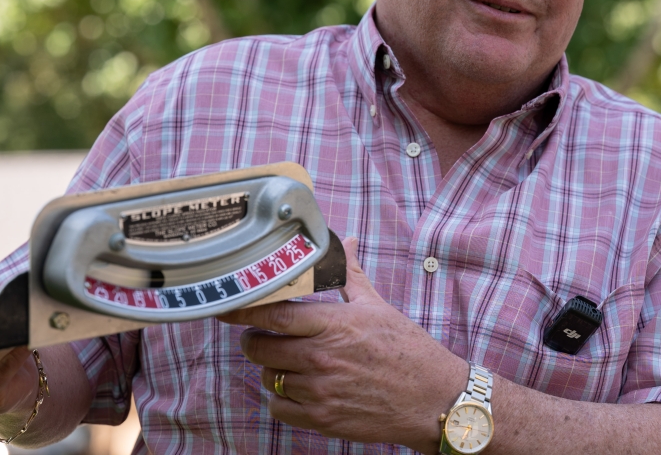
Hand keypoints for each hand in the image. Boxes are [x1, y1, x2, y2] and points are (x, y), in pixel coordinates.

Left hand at [218, 238, 467, 453]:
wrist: (432, 398)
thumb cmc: (407, 349)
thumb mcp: (378, 307)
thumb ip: (352, 275)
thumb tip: (348, 242)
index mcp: (335, 324)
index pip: (274, 315)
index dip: (244, 311)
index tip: (228, 307)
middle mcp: (323, 357)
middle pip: (261, 348)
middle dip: (254, 341)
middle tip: (259, 336)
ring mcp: (320, 391)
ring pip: (268, 377)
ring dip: (270, 369)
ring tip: (285, 362)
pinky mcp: (322, 419)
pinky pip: (279, 408)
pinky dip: (280, 398)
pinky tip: (294, 388)